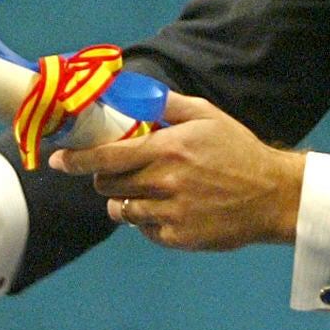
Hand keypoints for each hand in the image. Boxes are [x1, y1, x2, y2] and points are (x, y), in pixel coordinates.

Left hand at [50, 92, 303, 250]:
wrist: (272, 196)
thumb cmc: (238, 151)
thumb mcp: (206, 115)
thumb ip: (165, 104)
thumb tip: (130, 90)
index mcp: (168, 149)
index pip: (107, 157)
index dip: (75, 160)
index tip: (57, 161)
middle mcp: (165, 182)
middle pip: (107, 185)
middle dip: (106, 177)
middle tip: (121, 172)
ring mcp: (171, 214)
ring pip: (122, 210)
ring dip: (125, 200)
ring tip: (147, 191)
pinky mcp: (179, 238)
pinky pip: (144, 230)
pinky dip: (148, 221)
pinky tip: (169, 209)